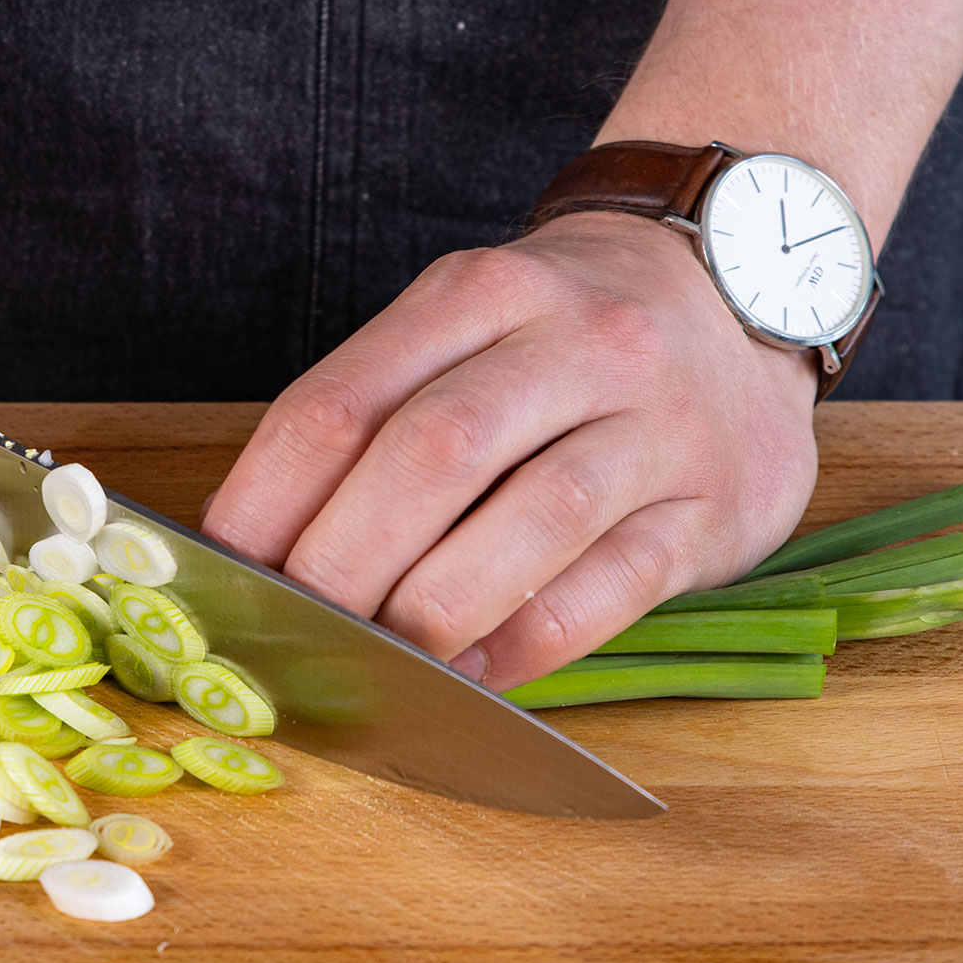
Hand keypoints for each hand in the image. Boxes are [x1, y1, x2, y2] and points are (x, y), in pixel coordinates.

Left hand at [199, 210, 819, 689]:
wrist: (742, 286)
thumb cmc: (559, 334)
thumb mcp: (462, 326)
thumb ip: (373, 417)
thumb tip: (257, 549)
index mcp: (479, 295)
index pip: (342, 402)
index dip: (265, 501)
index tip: (220, 572)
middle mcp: (574, 344)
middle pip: (431, 455)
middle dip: (342, 563)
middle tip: (292, 633)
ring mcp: (656, 423)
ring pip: (534, 521)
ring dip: (434, 610)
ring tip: (377, 663)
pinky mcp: (714, 504)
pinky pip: (612, 587)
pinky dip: (528, 644)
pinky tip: (470, 675)